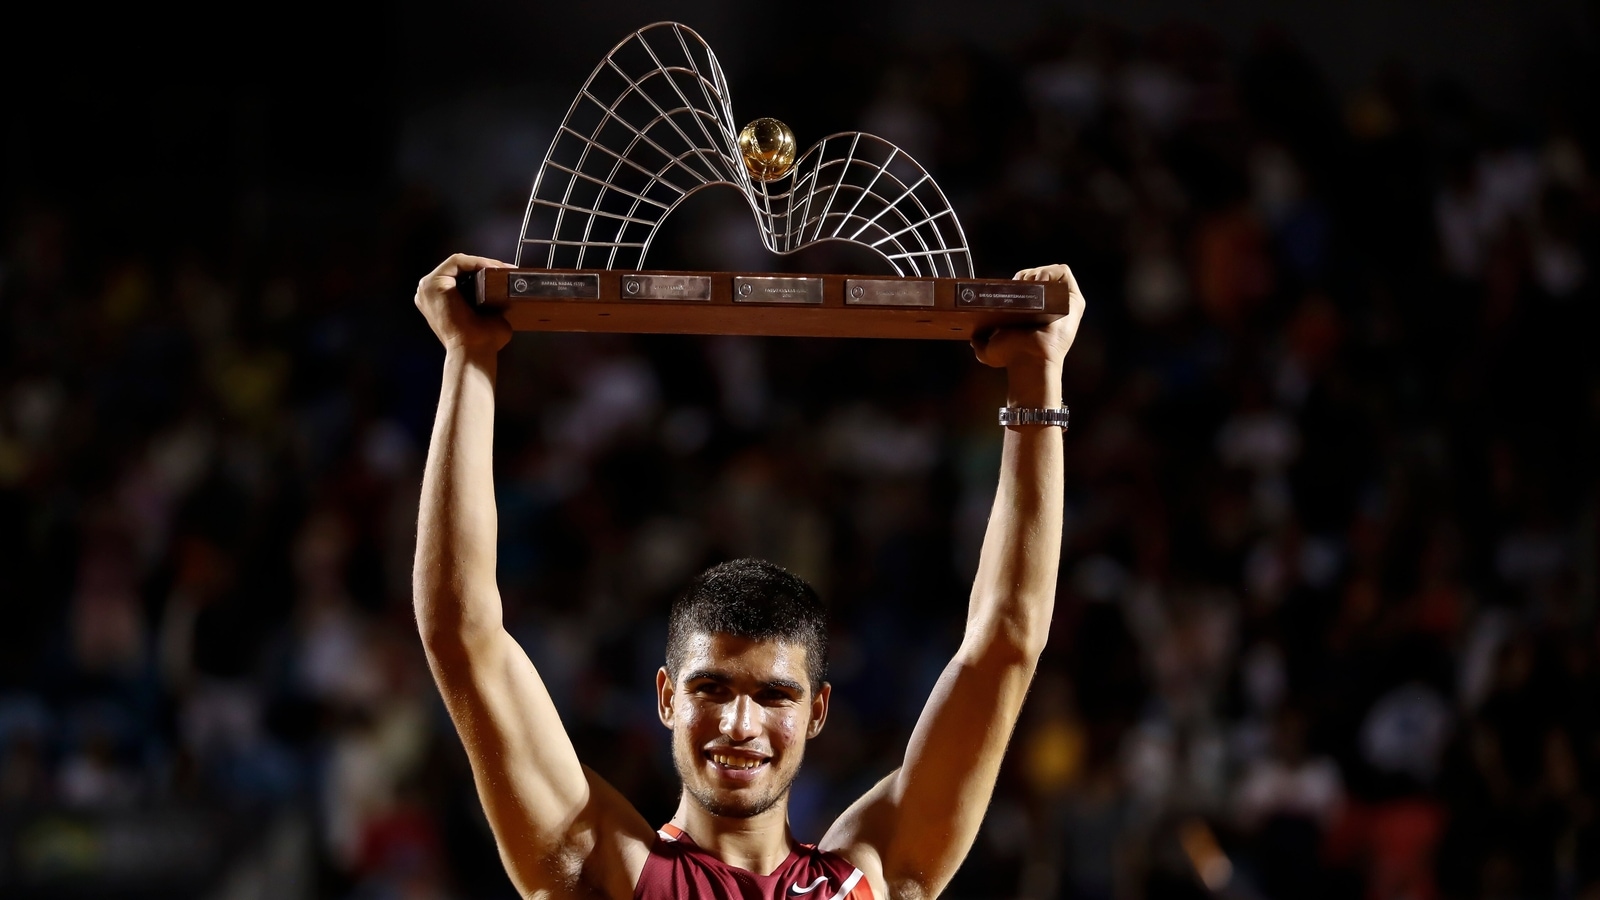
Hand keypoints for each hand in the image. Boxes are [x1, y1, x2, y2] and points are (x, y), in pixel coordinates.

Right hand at [414, 253, 513, 355]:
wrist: (473, 351)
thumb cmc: (482, 341)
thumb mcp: (489, 317)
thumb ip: (493, 304)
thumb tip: (510, 294)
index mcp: (439, 301)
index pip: (461, 277)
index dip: (484, 271)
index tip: (505, 273)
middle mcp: (429, 293)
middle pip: (459, 270)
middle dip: (484, 266)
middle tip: (506, 268)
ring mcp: (428, 288)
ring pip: (459, 264)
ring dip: (482, 263)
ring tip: (502, 268)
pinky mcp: (432, 282)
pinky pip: (456, 262)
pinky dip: (476, 262)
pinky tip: (492, 267)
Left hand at [970, 264, 1086, 372]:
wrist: (1028, 359)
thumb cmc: (1011, 358)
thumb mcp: (988, 350)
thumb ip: (979, 342)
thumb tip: (973, 337)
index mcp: (1034, 312)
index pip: (1028, 284)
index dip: (1019, 279)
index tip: (1009, 285)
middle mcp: (1051, 307)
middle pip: (1039, 276)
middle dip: (1026, 275)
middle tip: (1017, 284)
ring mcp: (1063, 303)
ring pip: (1051, 273)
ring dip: (1037, 273)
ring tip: (1028, 285)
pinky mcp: (1074, 300)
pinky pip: (1064, 273)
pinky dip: (1050, 272)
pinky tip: (1038, 282)